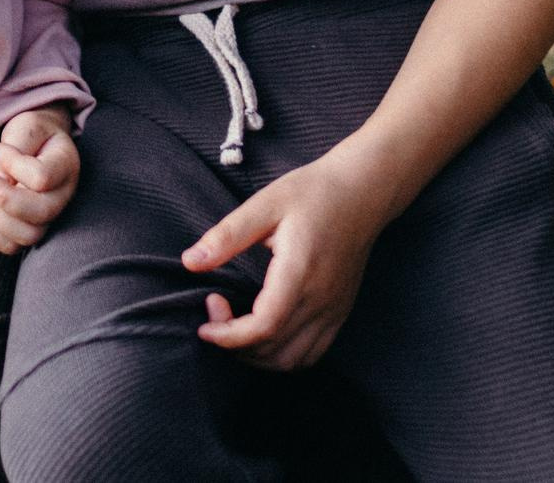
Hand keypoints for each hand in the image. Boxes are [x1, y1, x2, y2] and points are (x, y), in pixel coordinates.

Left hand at [0, 107, 79, 253]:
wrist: (37, 144)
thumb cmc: (32, 134)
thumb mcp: (26, 126)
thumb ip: (16, 147)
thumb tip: (2, 179)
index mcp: (66, 165)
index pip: (42, 177)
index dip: (13, 165)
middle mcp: (64, 196)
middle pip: (40, 213)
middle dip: (2, 197)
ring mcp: (50, 217)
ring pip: (27, 236)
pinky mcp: (31, 229)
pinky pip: (12, 246)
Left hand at [179, 139, 402, 371]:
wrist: (363, 191)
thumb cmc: (313, 192)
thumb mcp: (265, 203)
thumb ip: (227, 236)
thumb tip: (190, 263)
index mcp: (301, 272)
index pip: (264, 326)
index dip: (228, 336)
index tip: (204, 325)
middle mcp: (322, 299)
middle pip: (275, 351)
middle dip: (235, 344)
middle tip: (215, 311)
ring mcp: (335, 310)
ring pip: (294, 361)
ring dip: (257, 356)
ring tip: (235, 328)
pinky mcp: (340, 312)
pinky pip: (312, 354)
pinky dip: (282, 356)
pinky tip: (263, 333)